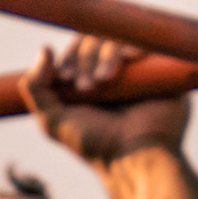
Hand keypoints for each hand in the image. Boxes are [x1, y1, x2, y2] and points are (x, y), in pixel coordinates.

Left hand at [23, 36, 187, 167]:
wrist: (134, 157)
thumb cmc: (93, 144)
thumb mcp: (52, 120)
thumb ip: (36, 87)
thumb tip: (45, 47)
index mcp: (90, 80)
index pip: (77, 50)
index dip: (69, 56)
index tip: (66, 78)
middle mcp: (114, 72)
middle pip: (96, 41)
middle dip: (85, 58)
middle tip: (87, 86)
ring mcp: (137, 70)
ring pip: (118, 40)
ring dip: (105, 55)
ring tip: (104, 79)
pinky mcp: (161, 70)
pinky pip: (147, 43)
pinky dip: (133, 44)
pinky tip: (128, 58)